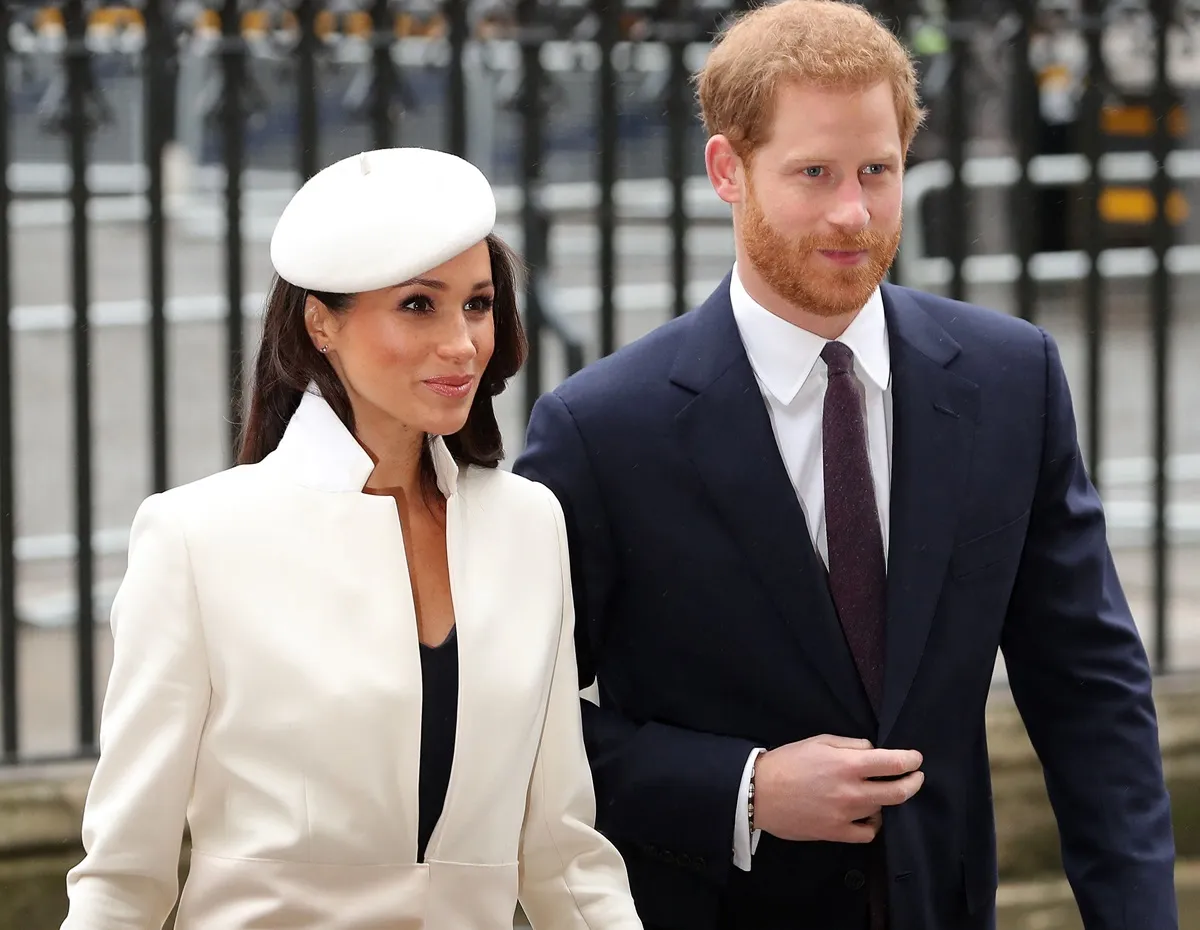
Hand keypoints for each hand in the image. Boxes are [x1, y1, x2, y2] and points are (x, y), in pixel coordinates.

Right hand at [752, 734, 923, 843]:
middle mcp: (851, 792)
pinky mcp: (836, 834)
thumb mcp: (819, 742)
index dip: (910, 760)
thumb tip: (873, 752)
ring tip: (880, 793)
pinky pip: (867, 833)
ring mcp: (845, 816)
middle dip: (913, 782)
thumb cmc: (788, 762)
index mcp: (847, 765)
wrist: (759, 793)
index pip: (892, 764)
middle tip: (916, 777)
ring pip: (883, 811)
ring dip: (887, 801)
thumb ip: (850, 745)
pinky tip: (867, 815)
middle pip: (898, 792)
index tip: (916, 759)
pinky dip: (872, 823)